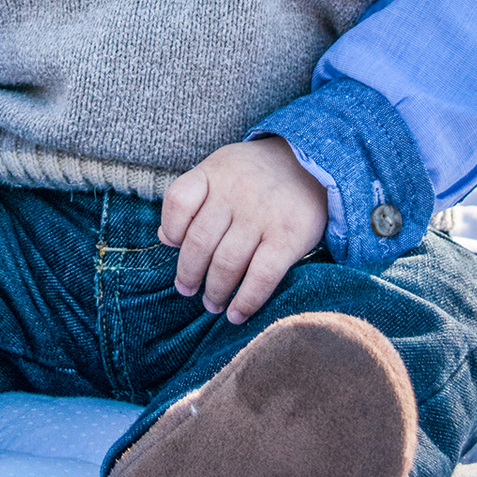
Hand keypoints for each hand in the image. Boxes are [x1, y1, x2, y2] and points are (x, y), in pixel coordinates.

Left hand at [158, 137, 327, 325]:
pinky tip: (237, 314)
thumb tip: (164, 238)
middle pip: (200, 241)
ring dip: (215, 291)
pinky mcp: (287, 236)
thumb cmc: (256, 174)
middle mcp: (235, 192)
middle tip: (187, 290)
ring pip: (227, 263)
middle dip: (189, 273)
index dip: (171, 229)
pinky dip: (246, 301)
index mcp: (214, 173)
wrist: (312, 162)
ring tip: (212, 304)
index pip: (178, 201)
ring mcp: (261, 215)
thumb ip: (193, 200)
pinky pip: (261, 276)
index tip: (174, 246)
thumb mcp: (221, 171)